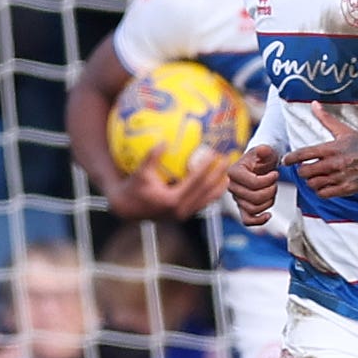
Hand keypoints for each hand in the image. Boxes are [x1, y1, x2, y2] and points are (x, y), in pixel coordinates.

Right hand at [107, 149, 228, 221]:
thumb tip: (163, 141)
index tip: (214, 153)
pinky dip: (212, 193)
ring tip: (229, 172)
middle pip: (207, 191)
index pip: (195, 181)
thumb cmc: (133, 188)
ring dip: (220, 186)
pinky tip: (218, 182)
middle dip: (219, 175)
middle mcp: (181, 210)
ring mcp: (184, 214)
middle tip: (228, 159)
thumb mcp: (140, 172)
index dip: (206, 167)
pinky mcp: (184, 215)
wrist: (128, 210)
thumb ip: (151, 157)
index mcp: (172, 200)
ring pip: (208, 200)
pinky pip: (203, 203)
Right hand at [227, 144, 280, 226]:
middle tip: (275, 183)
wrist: (260, 165)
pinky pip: (247, 220)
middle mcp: (232, 186)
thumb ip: (264, 150)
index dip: (268, 180)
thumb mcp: (265, 151)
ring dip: (268, 202)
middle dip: (270, 191)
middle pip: (254, 198)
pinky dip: (258, 221)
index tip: (275, 174)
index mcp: (234, 172)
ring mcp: (237, 198)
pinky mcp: (242, 207)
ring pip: (253, 209)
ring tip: (272, 191)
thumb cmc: (261, 158)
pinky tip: (268, 215)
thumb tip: (263, 149)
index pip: (253, 183)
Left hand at [283, 103, 357, 197]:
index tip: (286, 161)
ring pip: (313, 184)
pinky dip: (320, 191)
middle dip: (302, 171)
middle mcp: (334, 163)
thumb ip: (326, 119)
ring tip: (314, 177)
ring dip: (311, 182)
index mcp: (331, 148)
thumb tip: (314, 104)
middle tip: (304, 169)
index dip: (290, 159)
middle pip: (305, 172)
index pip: (303, 154)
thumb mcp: (344, 130)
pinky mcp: (346, 189)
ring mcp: (340, 177)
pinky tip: (323, 185)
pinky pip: (324, 194)